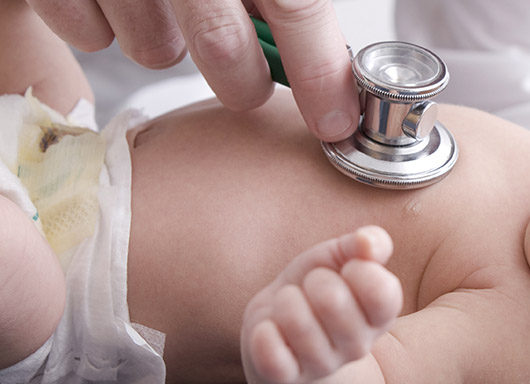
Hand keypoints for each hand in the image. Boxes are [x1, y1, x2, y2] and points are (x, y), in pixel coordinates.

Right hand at [27, 0, 359, 140]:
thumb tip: (328, 54)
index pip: (296, 2)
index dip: (319, 71)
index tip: (335, 121)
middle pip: (223, 43)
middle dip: (243, 81)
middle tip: (248, 83)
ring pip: (154, 49)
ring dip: (165, 45)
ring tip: (165, 10)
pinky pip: (90, 37)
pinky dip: (104, 27)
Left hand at [241, 226, 401, 383]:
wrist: (280, 315)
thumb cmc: (318, 281)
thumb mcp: (342, 255)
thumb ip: (366, 243)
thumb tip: (369, 243)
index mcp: (381, 316)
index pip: (382, 293)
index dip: (358, 269)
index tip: (347, 268)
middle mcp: (358, 346)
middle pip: (332, 300)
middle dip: (313, 280)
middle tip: (312, 286)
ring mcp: (324, 365)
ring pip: (297, 323)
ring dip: (285, 301)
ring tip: (289, 304)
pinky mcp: (288, 375)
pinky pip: (272, 356)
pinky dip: (264, 334)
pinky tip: (270, 327)